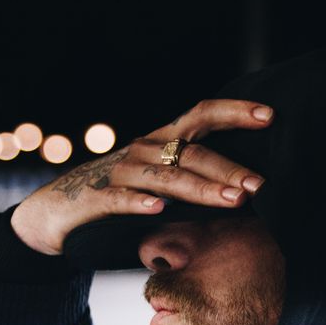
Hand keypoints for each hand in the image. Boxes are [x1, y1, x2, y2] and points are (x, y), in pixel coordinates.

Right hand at [10, 100, 274, 255]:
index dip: (234, 112)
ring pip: (164, 177)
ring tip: (232, 200)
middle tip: (258, 185)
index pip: (200, 116)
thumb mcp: (159, 183)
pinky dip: (139, 203)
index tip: (269, 115)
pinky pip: (119, 199)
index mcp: (160, 142)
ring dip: (200, 188)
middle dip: (228, 168)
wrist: (56, 212)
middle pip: (190, 152)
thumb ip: (193, 181)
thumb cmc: (117, 197)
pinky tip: (161, 210)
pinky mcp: (95, 199)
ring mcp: (118, 173)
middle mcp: (142, 150)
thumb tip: (246, 190)